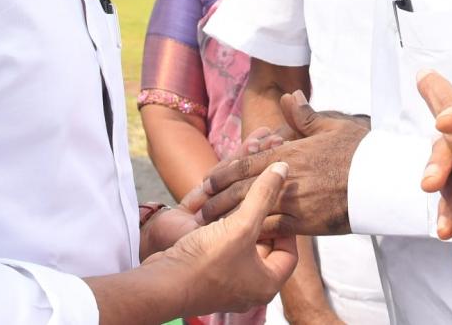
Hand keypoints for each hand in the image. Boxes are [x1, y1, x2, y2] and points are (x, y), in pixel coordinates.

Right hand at [144, 161, 297, 315]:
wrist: (163, 283)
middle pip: (265, 243)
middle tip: (261, 191)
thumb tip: (283, 167)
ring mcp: (228, 280)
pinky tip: (216, 203)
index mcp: (267, 282)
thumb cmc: (207, 260)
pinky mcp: (208, 272)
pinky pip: (223, 243)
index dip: (287, 222)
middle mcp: (250, 284)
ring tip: (238, 191)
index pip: (289, 250)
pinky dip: (223, 222)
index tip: (280, 201)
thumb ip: (263, 196)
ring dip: (240, 214)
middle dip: (262, 215)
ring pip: (242, 240)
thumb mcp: (241, 225)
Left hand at [197, 90, 368, 236]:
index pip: (246, 163)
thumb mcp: (331, 125)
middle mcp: (287, 178)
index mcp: (289, 153)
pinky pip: (275, 229)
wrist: (381, 180)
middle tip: (197, 207)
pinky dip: (256, 233)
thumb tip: (289, 95)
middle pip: (242, 190)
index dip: (224, 173)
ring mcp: (296, 203)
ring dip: (230, 218)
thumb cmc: (358, 150)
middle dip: (218, 199)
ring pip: (254, 212)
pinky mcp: (307, 223)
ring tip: (210, 226)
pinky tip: (242, 238)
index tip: (207, 180)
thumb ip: (304, 115)